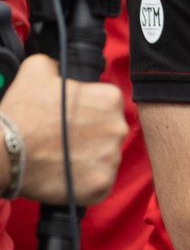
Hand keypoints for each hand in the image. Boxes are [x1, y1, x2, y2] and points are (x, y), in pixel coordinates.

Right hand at [3, 54, 126, 204]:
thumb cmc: (21, 113)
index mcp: (110, 98)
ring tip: (61, 158)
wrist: (3, 152)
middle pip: (108, 132)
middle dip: (90, 136)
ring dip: (88, 159)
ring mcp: (111, 157)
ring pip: (105, 158)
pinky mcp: (102, 184)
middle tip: (63, 141)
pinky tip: (65, 175)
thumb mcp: (37, 69)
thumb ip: (57, 65)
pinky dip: (84, 182)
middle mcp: (118, 127)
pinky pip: (99, 183)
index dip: (86, 113)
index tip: (67, 120)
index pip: (106, 106)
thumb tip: (61, 68)